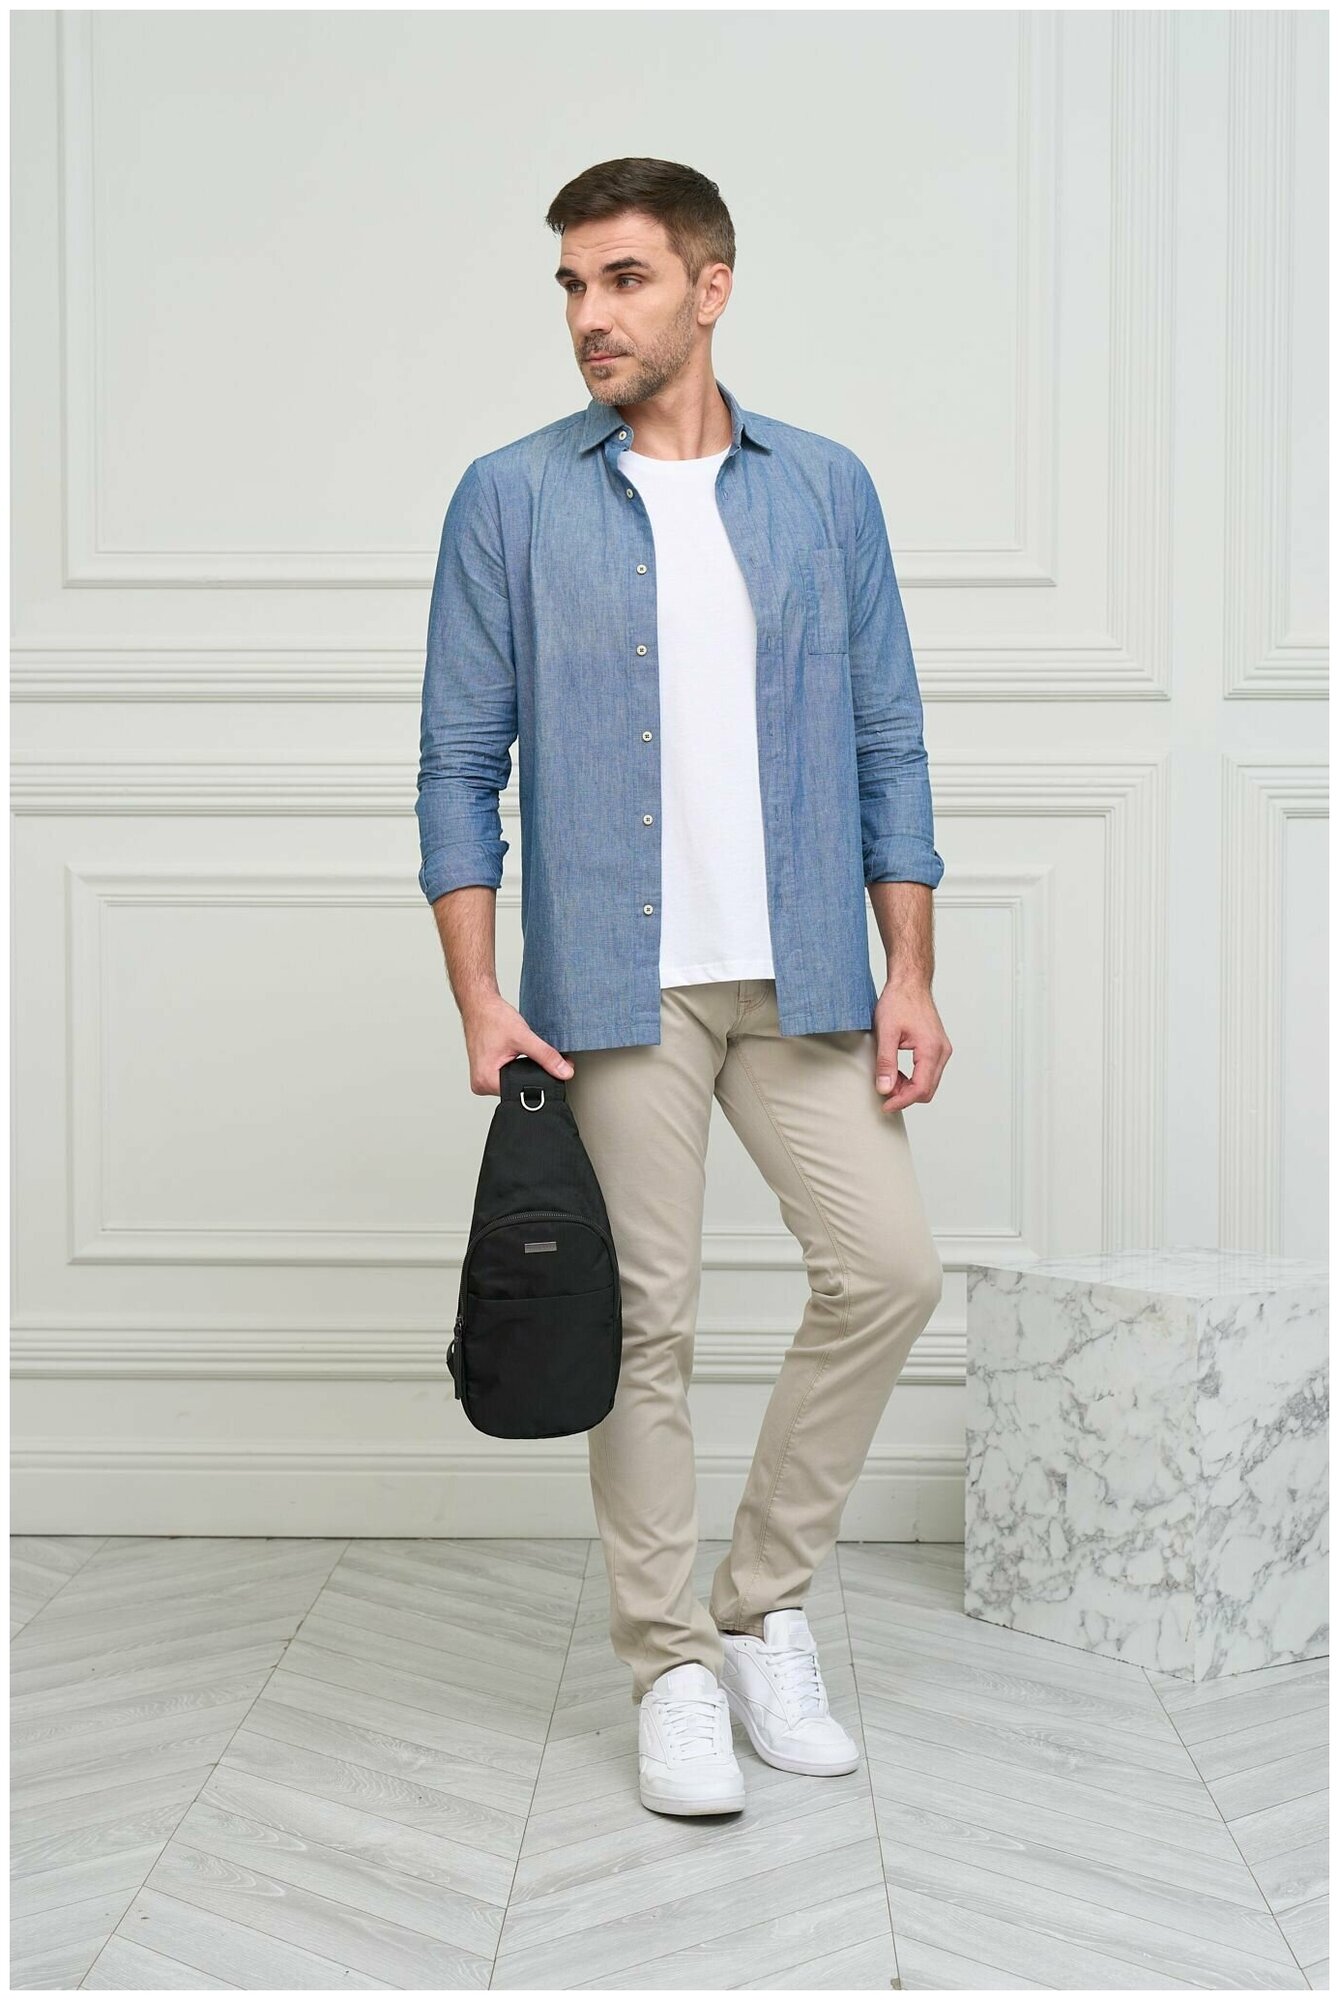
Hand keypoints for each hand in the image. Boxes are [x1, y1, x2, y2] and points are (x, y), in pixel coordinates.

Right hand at [460, 993, 575, 1096]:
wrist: (479, 1005)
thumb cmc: (492, 1018)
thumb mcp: (523, 1037)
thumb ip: (546, 1056)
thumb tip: (564, 1072)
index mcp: (485, 1081)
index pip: (521, 1091)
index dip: (539, 1081)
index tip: (549, 1070)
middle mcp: (481, 1083)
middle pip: (518, 1089)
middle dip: (533, 1074)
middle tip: (530, 1052)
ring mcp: (483, 1078)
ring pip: (514, 1082)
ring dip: (524, 1069)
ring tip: (518, 1050)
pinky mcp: (487, 1071)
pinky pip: (508, 1075)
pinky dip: (517, 1066)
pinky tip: (515, 1053)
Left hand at [873, 980, 951, 1111]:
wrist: (910, 983)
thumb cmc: (899, 1001)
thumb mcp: (886, 1032)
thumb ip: (886, 1062)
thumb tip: (885, 1088)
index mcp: (931, 1049)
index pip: (921, 1089)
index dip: (901, 1101)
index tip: (885, 1106)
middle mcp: (942, 1052)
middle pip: (927, 1090)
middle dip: (905, 1096)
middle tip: (883, 1093)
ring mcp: (942, 1049)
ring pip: (929, 1083)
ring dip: (909, 1088)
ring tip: (888, 1081)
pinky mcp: (937, 1047)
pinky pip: (928, 1072)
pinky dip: (913, 1078)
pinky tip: (897, 1073)